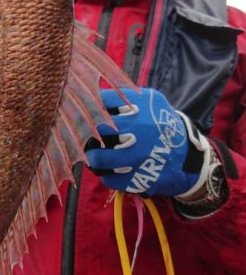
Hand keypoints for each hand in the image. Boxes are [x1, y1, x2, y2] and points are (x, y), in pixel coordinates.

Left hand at [85, 88, 209, 196]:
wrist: (188, 156)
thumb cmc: (162, 125)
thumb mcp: (150, 102)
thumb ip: (123, 96)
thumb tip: (91, 96)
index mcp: (139, 107)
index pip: (100, 102)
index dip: (88, 109)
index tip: (86, 114)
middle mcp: (138, 130)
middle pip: (96, 129)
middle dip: (87, 133)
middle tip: (87, 136)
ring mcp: (137, 157)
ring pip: (98, 159)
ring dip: (93, 157)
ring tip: (95, 155)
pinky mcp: (137, 178)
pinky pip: (108, 178)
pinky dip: (106, 174)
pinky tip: (110, 169)